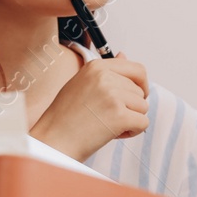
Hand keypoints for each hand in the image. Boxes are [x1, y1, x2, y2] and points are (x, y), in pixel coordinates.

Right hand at [29, 53, 149, 162]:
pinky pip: (143, 122)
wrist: (53, 140)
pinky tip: (112, 133)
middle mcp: (105, 78)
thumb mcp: (82, 83)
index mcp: (96, 67)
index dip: (140, 85)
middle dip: (131, 107)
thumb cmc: (65, 117)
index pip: (137, 69)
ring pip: (143, 107)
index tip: (134, 96)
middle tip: (109, 116)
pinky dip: (132, 131)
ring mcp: (113, 96)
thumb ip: (105, 71)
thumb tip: (123, 55)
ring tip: (107, 124)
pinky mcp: (119, 115)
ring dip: (131, 119)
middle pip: (140, 91)